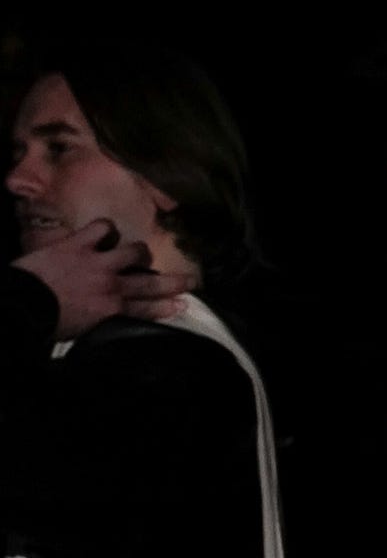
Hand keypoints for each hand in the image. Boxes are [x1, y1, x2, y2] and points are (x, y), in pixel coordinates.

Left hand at [12, 219, 193, 337]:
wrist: (24, 303)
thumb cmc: (50, 322)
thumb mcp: (83, 329)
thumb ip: (103, 318)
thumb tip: (112, 313)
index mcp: (112, 311)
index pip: (147, 309)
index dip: (167, 307)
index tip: (183, 304)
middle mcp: (112, 285)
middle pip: (150, 284)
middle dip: (174, 283)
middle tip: (191, 280)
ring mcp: (97, 261)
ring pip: (133, 251)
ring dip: (139, 253)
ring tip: (140, 254)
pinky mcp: (79, 243)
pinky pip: (103, 228)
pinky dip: (107, 229)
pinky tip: (107, 232)